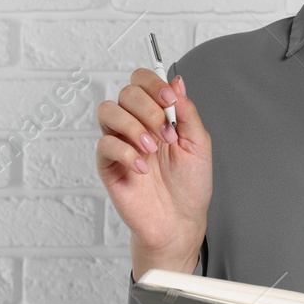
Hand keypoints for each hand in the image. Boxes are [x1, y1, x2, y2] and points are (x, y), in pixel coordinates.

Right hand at [96, 67, 211, 265]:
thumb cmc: (189, 186)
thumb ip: (187, 112)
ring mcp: (121, 143)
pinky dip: (126, 153)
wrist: (180, 221)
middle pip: (126, 92)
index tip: (170, 99)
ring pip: (108, 111)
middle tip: (166, 133)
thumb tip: (178, 81)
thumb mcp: (199, 144)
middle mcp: (136, 125)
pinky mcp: (108, 165)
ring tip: (152, 148)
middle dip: (148, 108)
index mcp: (158, 116)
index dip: (153, 84)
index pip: (143, 82)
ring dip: (133, 126)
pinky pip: (105, 145)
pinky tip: (143, 168)